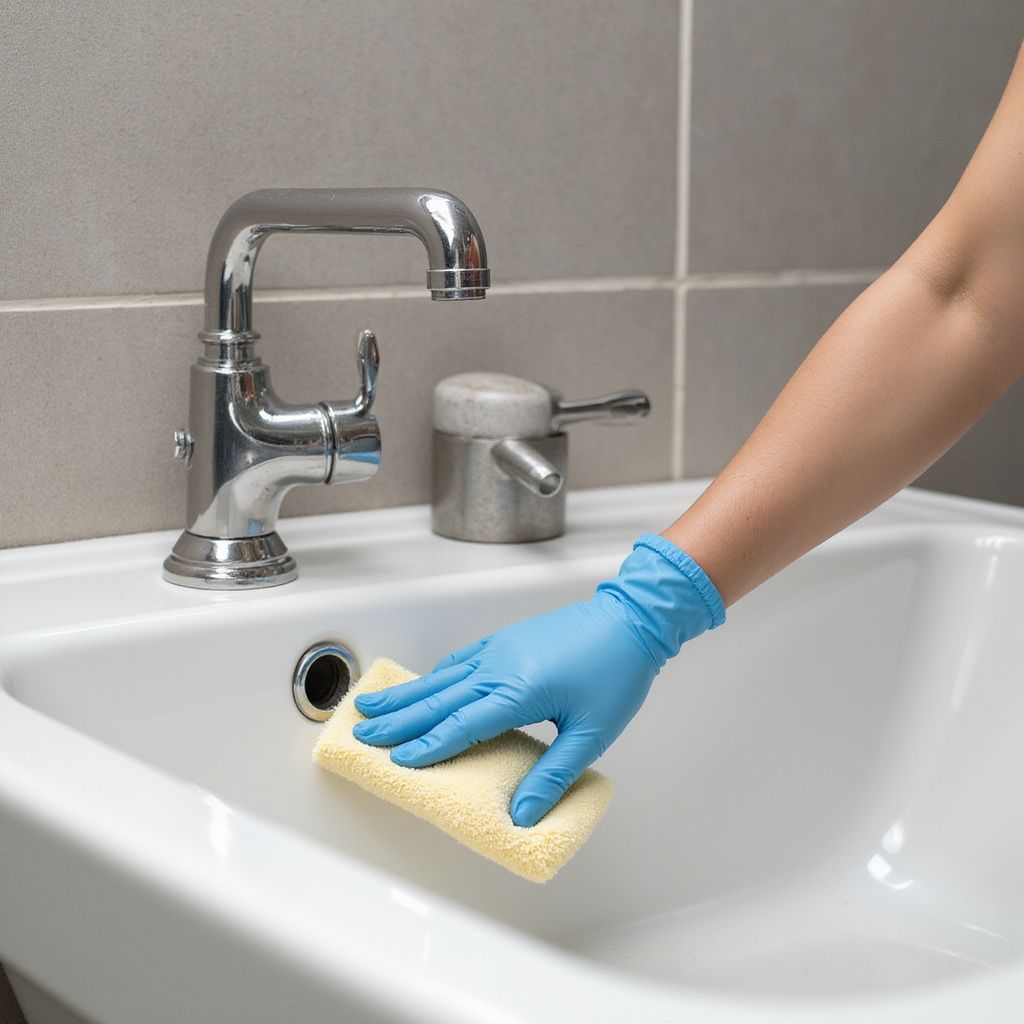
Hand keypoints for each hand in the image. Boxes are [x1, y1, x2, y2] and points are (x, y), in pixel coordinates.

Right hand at [352, 534, 724, 825]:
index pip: (462, 725)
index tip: (396, 760)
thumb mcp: (592, 734)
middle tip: (361, 733)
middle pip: (440, 698)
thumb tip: (522, 815)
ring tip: (370, 705)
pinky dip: (434, 675)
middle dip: (399, 718)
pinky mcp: (506, 641)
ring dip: (406, 694)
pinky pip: (460, 660)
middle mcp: (500, 667)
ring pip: (442, 676)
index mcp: (519, 692)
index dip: (428, 746)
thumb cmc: (616, 675)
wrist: (630, 621)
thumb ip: (554, 775)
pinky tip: (421, 684)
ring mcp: (500, 650)